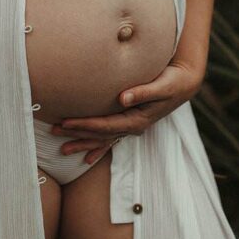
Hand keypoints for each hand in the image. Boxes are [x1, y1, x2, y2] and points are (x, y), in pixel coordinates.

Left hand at [50, 61, 204, 164]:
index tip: (65, 123)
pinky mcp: (131, 121)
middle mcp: (133, 127)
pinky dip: (98, 147)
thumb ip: (143, 91)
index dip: (84, 125)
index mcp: (137, 120)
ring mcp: (132, 126)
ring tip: (62, 150)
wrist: (184, 83)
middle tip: (54, 132)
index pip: (105, 125)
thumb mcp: (162, 85)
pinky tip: (87, 157)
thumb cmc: (173, 81)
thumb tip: (122, 98)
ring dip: (83, 142)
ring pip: (103, 138)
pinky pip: (111, 138)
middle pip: (100, 134)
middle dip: (76, 134)